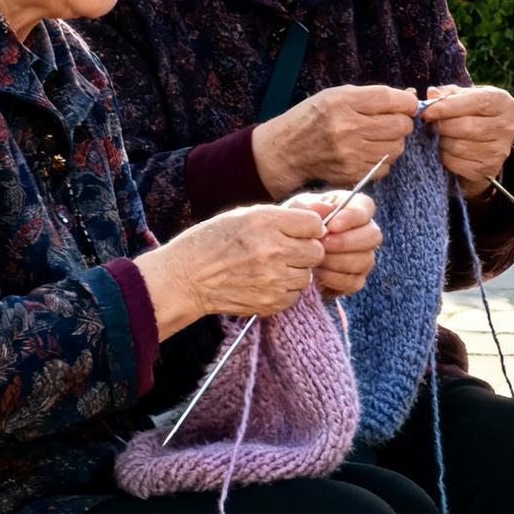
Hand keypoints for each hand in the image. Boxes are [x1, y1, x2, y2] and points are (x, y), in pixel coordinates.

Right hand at [136, 204, 325, 339]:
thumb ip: (287, 214)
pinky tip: (265, 283)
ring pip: (307, 276)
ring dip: (295, 272)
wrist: (185, 278)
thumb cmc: (214, 240)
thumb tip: (328, 211)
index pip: (315, 225)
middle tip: (285, 251)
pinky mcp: (268, 303)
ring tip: (271, 268)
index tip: (297, 232)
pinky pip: (294, 296)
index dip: (309, 229)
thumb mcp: (246, 215)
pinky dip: (285, 291)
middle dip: (305, 251)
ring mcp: (271, 279)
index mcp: (265, 222)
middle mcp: (272, 250)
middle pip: (316, 252)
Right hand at [251, 85, 418, 198]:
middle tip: (390, 122)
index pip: (392, 99)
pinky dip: (383, 159)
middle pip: (400, 125)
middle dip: (401, 122)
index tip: (406, 105)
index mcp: (343, 102)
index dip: (407, 102)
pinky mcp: (353, 174)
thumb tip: (409, 99)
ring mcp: (351, 154)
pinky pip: (385, 166)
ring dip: (393, 141)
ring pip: (397, 147)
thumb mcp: (336, 95)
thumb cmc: (312, 118)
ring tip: (376, 137)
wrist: (286, 151)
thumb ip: (372, 96)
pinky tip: (368, 152)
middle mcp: (348, 128)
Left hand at [294, 192, 381, 296]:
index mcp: (354, 207)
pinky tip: (318, 274)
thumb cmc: (297, 224)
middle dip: (346, 242)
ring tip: (315, 259)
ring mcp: (364, 256)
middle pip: (373, 235)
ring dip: (337, 261)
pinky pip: (354, 281)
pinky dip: (334, 279)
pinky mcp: (356, 279)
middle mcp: (365, 231)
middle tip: (323, 245)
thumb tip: (326, 206)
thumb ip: (309, 205)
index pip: (365, 208)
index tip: (331, 226)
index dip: (352, 218)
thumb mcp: (297, 209)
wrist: (289, 253)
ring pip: (365, 260)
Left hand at [420, 85, 513, 199]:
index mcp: (502, 102)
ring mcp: (500, 150)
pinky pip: (457, 163)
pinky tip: (447, 150)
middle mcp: (507, 126)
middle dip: (443, 126)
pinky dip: (445, 157)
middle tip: (431, 125)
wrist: (485, 145)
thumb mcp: (463, 97)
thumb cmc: (471, 113)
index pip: (476, 102)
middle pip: (467, 126)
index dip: (448, 106)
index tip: (427, 111)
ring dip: (443, 141)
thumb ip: (447, 94)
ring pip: (460, 146)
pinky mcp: (489, 168)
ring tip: (440, 136)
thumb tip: (432, 93)